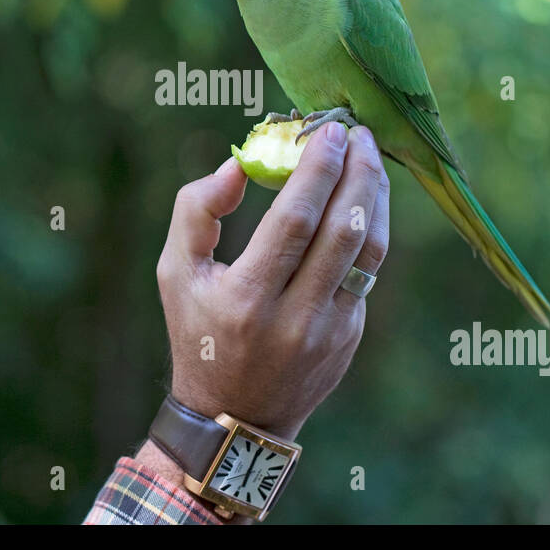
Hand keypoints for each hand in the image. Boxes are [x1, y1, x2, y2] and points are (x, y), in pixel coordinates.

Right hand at [153, 122, 389, 441]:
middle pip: (343, 230)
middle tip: (357, 133)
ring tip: (370, 157)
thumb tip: (239, 165)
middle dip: (357, 172)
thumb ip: (196, 211)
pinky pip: (368, 272)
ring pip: (369, 251)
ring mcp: (330, 330)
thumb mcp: (174, 274)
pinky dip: (370, 229)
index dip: (318, 171)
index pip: (296, 220)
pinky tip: (364, 199)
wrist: (235, 416)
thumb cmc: (198, 332)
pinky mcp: (351, 336)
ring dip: (375, 197)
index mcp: (246, 298)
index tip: (328, 132)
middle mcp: (294, 317)